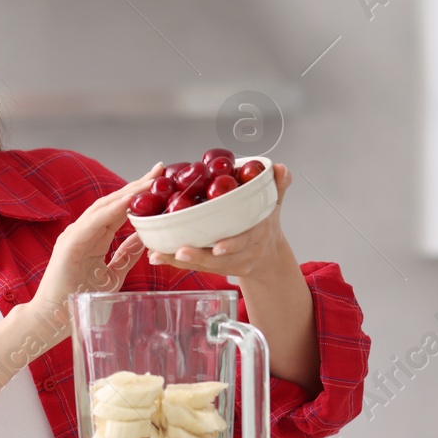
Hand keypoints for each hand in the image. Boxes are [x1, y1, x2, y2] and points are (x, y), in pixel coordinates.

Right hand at [26, 162, 161, 342]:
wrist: (52, 317)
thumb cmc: (77, 298)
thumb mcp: (111, 274)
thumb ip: (125, 256)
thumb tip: (143, 238)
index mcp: (94, 236)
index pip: (120, 210)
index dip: (139, 195)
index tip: (160, 182)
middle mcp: (84, 230)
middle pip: (113, 202)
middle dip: (137, 185)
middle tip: (160, 170)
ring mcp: (75, 234)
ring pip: (104, 207)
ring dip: (127, 193)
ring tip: (150, 181)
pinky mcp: (69, 244)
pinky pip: (93, 223)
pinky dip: (111, 210)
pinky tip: (129, 201)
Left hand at [146, 163, 295, 278]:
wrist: (268, 259)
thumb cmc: (266, 227)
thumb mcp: (274, 205)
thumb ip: (277, 185)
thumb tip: (280, 168)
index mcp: (257, 236)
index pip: (246, 241)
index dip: (233, 244)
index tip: (219, 246)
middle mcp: (242, 254)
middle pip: (220, 259)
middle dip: (200, 256)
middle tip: (180, 250)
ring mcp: (227, 264)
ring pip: (203, 265)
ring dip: (179, 260)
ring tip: (160, 254)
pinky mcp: (213, 269)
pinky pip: (193, 266)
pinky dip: (174, 262)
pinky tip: (157, 256)